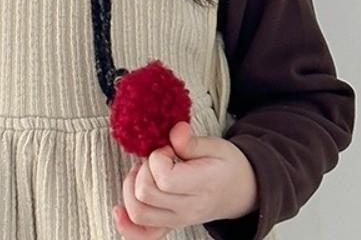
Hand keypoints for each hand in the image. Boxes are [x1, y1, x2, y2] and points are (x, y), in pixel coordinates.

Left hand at [111, 121, 258, 237]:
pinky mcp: (171, 225)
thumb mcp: (216, 145)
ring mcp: (178, 221)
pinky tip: (119, 210)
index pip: (164, 178)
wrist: (241, 192)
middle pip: (146, 195)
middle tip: (157, 158)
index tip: (167, 149)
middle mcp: (188, 209)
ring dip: (132, 188)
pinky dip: (127, 225)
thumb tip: (175, 130)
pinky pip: (144, 235)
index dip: (157, 158)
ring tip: (144, 172)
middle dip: (143, 170)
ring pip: (139, 213)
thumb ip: (191, 141)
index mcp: (202, 186)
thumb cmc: (227, 166)